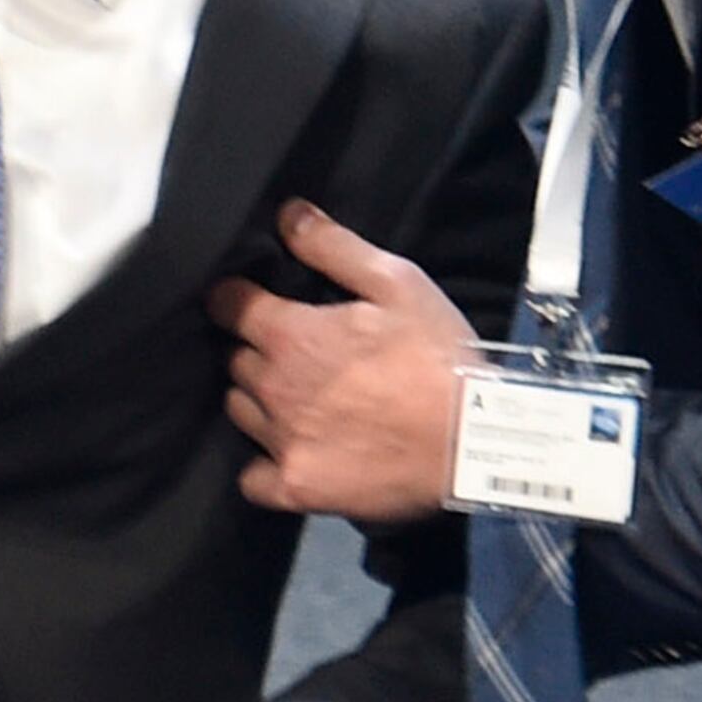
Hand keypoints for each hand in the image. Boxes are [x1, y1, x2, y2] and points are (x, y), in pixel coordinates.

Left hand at [209, 199, 477, 527]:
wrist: (473, 444)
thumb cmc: (438, 358)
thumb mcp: (397, 283)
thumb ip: (334, 247)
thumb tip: (287, 214)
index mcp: (290, 335)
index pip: (228, 305)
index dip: (234, 298)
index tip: (247, 300)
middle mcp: (272, 388)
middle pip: (236, 360)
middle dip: (257, 350)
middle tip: (296, 351)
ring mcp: (280, 441)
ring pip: (241, 412)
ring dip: (259, 401)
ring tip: (297, 400)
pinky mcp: (295, 487)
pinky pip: (253, 478)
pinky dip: (265, 465)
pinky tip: (291, 452)